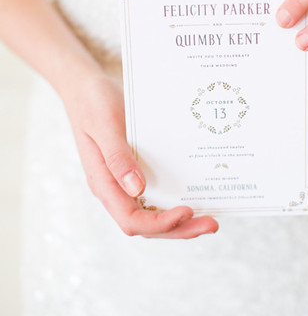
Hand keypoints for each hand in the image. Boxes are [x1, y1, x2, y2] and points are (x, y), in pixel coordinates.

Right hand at [63, 70, 218, 238]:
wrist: (86, 86)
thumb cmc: (92, 102)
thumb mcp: (104, 125)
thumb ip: (117, 157)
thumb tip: (137, 189)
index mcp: (104, 182)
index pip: (131, 220)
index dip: (160, 223)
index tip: (187, 211)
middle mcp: (115, 188)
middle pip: (148, 224)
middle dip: (180, 229)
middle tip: (212, 224)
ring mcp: (126, 181)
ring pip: (154, 213)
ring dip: (181, 220)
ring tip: (210, 217)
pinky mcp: (137, 169)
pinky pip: (157, 194)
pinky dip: (176, 199)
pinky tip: (197, 193)